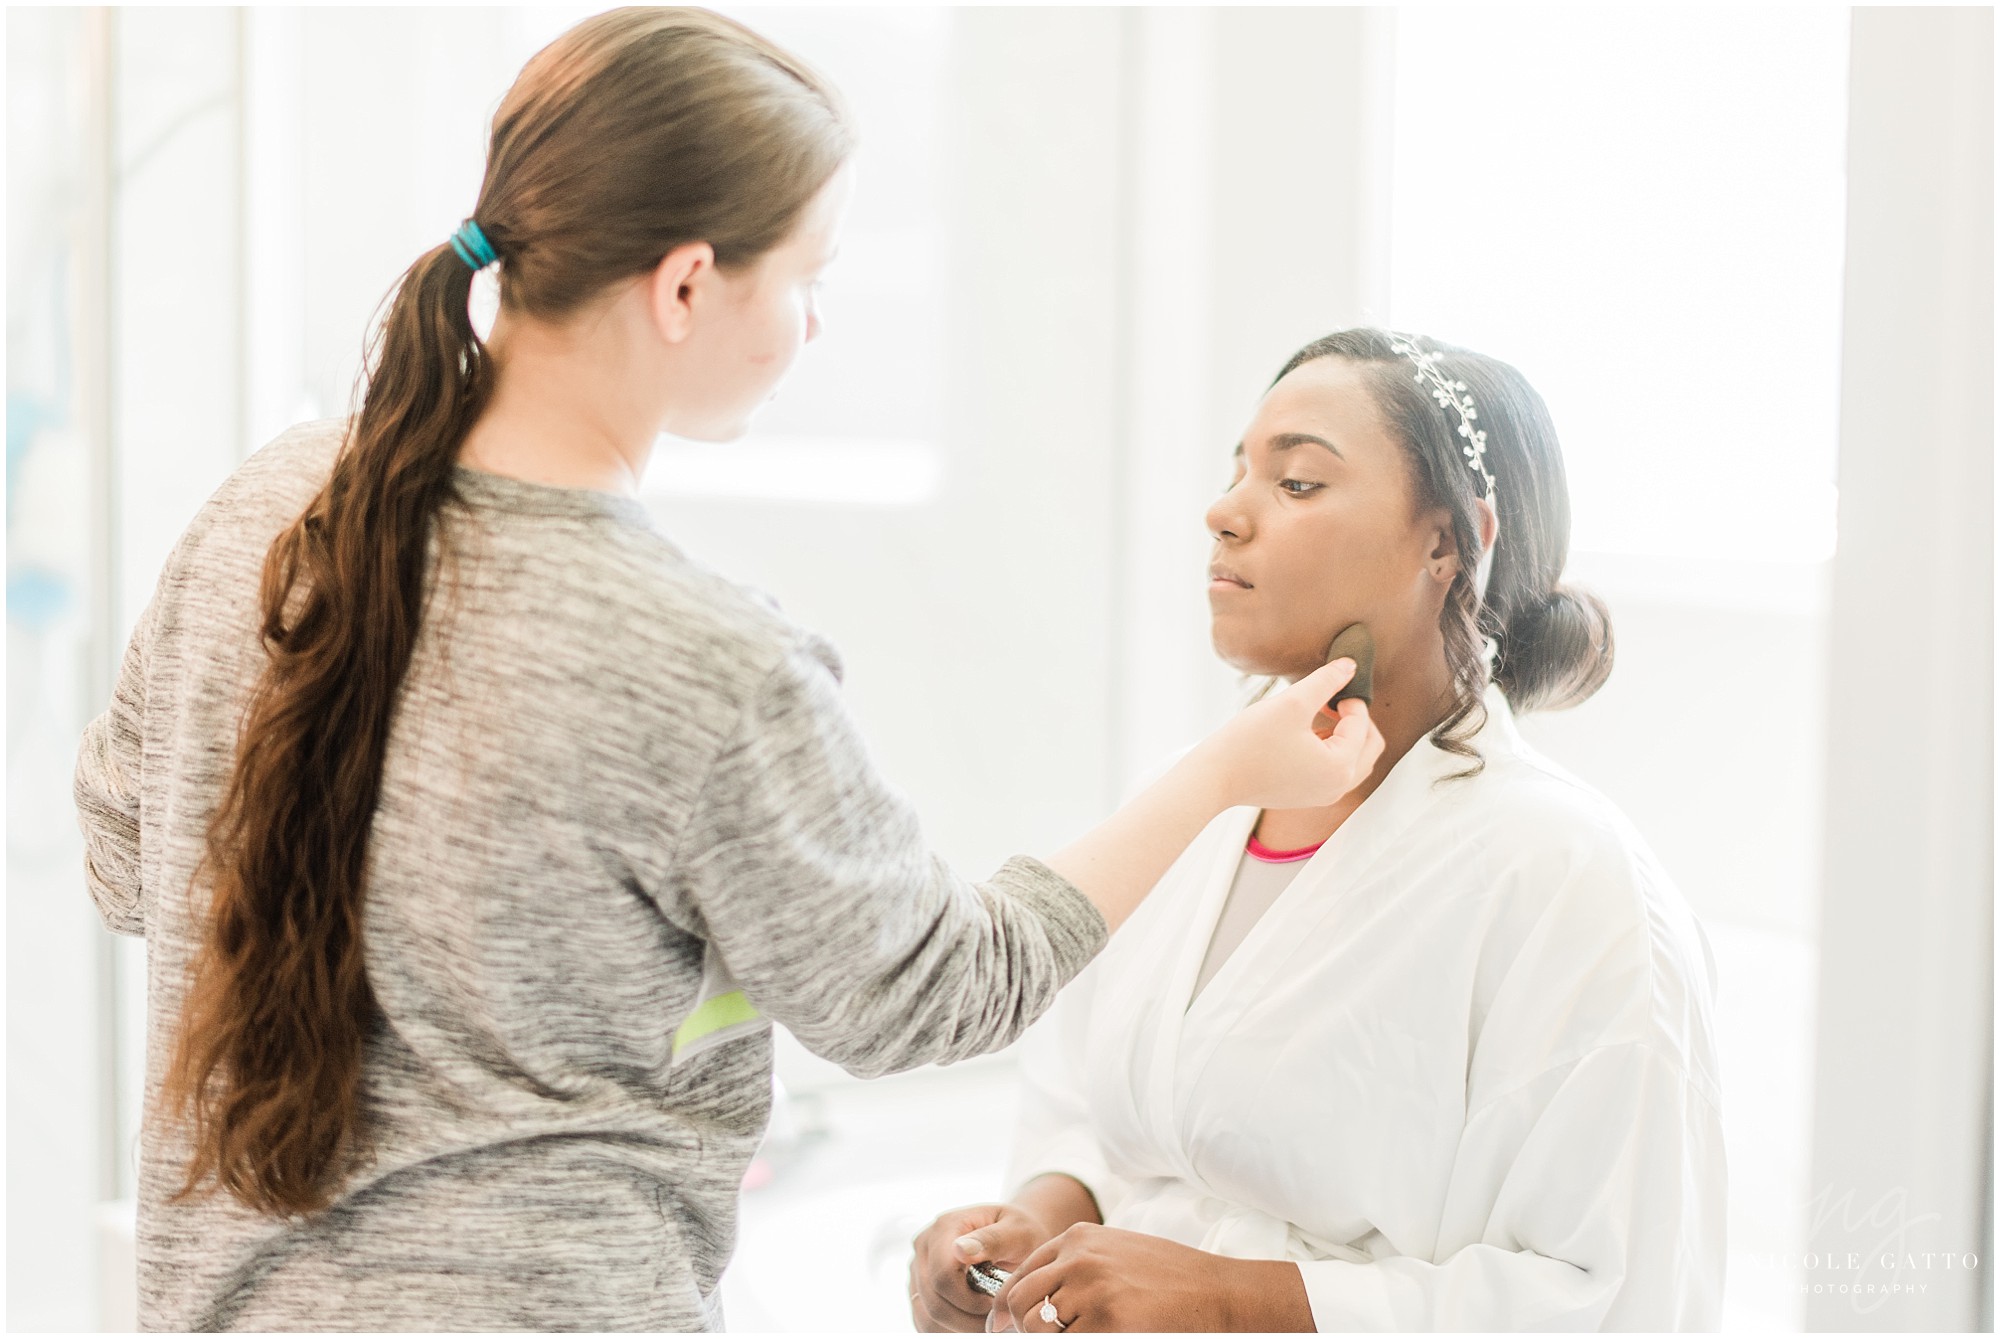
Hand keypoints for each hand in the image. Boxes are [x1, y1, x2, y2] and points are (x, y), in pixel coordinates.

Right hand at [909, 1202, 1054, 1332]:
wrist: (1015, 1233)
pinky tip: (974, 1320)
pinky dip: (950, 1329)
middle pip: (934, 1302)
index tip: (995, 1303)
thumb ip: (992, 1240)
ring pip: (927, 1317)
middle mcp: (925, 1246)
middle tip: (996, 1317)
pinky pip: (926, 1321)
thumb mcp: (1017, 1231)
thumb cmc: (1020, 1232)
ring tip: (987, 1319)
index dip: (970, 1301)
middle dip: (968, 1319)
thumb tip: (960, 1250)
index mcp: (945, 1227)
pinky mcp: (920, 1288)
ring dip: (960, 1327)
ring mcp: (918, 1268)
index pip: (943, 1277)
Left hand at [991, 1223, 1268, 1331]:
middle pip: (1020, 1300)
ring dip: (1048, 1338)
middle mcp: (1078, 1258)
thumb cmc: (1172, 1277)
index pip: (1022, 1273)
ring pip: (1036, 1326)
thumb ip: (1078, 1266)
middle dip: (1021, 1327)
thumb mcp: (1117, 1253)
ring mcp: (1091, 1288)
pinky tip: (1101, 1336)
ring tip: (1080, 1334)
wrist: (1218, 1290)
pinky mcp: (1107, 1322)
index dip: (1010, 1306)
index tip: (1007, 1325)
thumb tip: (1040, 1302)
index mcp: (1079, 1237)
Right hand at [1192, 658, 1386, 811]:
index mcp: (1341, 768)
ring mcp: (1323, 796)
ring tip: (1317, 714)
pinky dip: (1331, 750)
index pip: (1362, 725)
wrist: (1214, 778)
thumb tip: (1350, 666)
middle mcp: (1338, 788)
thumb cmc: (1249, 742)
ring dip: (1344, 735)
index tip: (1327, 685)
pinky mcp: (1307, 797)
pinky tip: (1304, 734)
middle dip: (1356, 720)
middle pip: (1370, 747)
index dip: (1349, 698)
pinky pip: (1334, 772)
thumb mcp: (1292, 702)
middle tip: (1332, 700)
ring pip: (1354, 760)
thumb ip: (1326, 681)